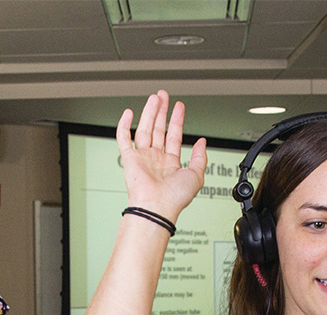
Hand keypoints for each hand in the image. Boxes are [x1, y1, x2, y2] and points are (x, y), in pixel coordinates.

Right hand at [116, 90, 206, 222]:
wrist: (157, 206)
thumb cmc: (175, 197)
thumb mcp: (197, 176)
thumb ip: (200, 158)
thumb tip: (202, 142)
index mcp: (171, 164)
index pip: (174, 136)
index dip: (177, 120)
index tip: (179, 106)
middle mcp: (156, 160)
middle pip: (159, 129)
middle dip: (162, 111)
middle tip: (164, 95)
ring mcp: (142, 158)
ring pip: (145, 129)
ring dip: (149, 113)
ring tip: (154, 98)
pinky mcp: (129, 159)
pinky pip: (124, 139)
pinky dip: (124, 125)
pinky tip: (129, 113)